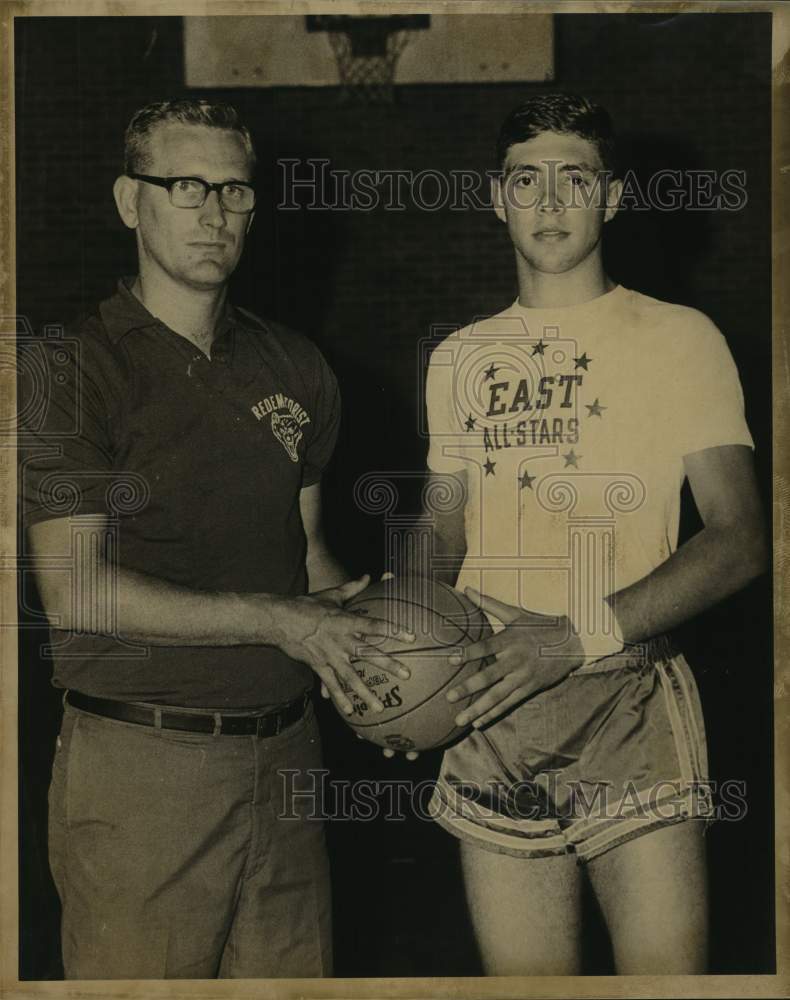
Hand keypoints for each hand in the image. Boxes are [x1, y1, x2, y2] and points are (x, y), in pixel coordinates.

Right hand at [276, 574, 413, 715]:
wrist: (280, 620)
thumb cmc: (307, 605)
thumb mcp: (331, 595)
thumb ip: (352, 588)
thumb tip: (368, 575)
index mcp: (346, 621)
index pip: (375, 625)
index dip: (394, 630)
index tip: (411, 637)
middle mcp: (341, 641)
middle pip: (369, 654)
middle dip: (389, 664)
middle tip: (406, 674)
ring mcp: (330, 656)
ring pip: (351, 677)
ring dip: (366, 693)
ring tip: (380, 708)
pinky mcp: (319, 666)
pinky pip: (332, 684)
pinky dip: (340, 698)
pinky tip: (351, 711)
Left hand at [446, 587, 583, 728]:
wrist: (572, 643)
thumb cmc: (540, 625)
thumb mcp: (515, 613)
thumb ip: (489, 604)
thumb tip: (466, 589)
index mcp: (509, 640)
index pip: (485, 647)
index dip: (469, 653)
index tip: (451, 659)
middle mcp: (515, 660)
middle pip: (489, 676)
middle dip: (468, 688)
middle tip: (449, 697)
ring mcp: (522, 677)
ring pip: (497, 696)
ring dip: (478, 709)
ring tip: (460, 720)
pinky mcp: (529, 688)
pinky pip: (509, 703)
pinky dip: (494, 713)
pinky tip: (479, 723)